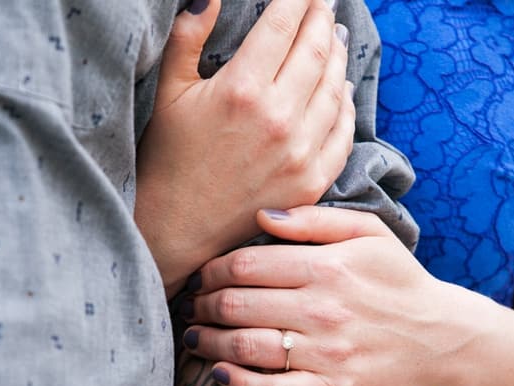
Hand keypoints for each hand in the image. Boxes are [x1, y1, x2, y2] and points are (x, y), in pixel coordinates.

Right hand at [135, 0, 355, 298]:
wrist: (175, 235)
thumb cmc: (168, 162)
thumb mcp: (169, 95)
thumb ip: (187, 38)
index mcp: (242, 89)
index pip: (284, 23)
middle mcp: (277, 118)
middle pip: (317, 48)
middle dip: (322, 17)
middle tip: (322, 5)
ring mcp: (299, 153)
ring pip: (336, 85)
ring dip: (339, 54)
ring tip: (334, 37)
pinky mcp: (310, 182)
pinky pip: (343, 132)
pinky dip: (346, 105)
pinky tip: (341, 89)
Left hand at [184, 205, 484, 385]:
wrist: (441, 338)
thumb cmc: (398, 281)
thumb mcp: (368, 233)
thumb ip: (314, 220)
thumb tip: (260, 216)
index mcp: (328, 265)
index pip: (246, 265)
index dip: (212, 272)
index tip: (201, 278)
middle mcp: (323, 308)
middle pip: (237, 305)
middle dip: (203, 307)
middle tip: (189, 309)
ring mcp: (326, 353)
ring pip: (245, 348)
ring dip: (208, 344)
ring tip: (193, 340)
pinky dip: (238, 383)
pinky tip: (219, 375)